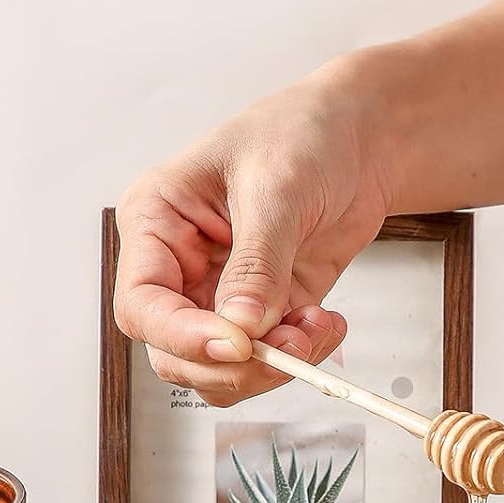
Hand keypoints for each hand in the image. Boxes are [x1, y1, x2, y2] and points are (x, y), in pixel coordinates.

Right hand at [112, 63, 388, 405]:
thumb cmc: (302, 134)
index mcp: (156, 221)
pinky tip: (326, 324)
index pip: (142, 303)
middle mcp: (179, 265)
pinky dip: (298, 356)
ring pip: (218, 368)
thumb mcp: (275, 191)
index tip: (237, 345)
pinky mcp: (266, 311)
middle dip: (232, 363)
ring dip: (268, 367)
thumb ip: (256, 266)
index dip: (182, 336)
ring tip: (315, 329)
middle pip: (175, 351)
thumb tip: (241, 327)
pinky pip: (265, 359)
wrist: (361, 137)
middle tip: (286, 351)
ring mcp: (221, 293)